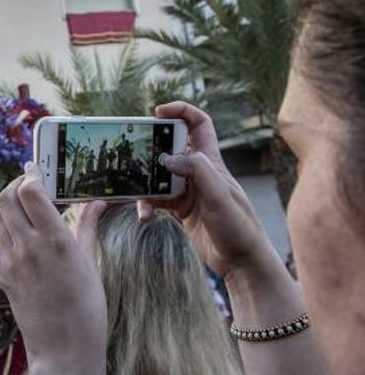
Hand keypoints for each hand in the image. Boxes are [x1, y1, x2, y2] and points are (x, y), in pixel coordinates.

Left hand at [0, 163, 107, 369]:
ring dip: (8, 207)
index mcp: (55, 239)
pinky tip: (11, 236)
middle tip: (30, 186)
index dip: (32, 174)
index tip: (38, 169)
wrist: (64, 349)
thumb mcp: (91, 263)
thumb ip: (88, 227)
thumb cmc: (87, 309)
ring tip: (25, 210)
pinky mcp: (2, 276)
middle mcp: (28, 246)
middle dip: (17, 185)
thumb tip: (96, 202)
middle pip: (7, 197)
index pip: (30, 190)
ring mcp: (11, 261)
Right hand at [138, 102, 276, 278]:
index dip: (181, 111)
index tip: (157, 112)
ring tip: (133, 191)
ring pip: (159, 176)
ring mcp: (188, 191)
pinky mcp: (181, 209)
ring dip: (144, 182)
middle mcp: (199, 172)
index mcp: (211, 162)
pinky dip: (146, 205)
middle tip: (132, 152)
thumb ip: (197, 172)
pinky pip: (156, 200)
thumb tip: (167, 158)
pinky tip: (143, 217)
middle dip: (151, 147)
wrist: (241, 262)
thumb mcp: (219, 195)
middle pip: (171, 148)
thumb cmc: (239, 226)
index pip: (199, 124)